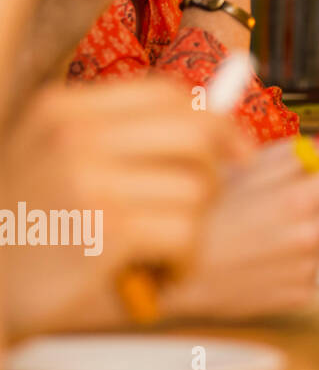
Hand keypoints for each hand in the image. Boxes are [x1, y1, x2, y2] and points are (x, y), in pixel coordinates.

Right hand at [1, 79, 248, 337]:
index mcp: (63, 109)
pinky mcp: (108, 229)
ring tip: (159, 253)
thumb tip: (221, 126)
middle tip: (197, 210)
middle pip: (197, 131)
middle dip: (214, 174)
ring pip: (197, 188)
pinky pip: (186, 233)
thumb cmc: (29, 231)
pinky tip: (158, 276)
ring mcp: (90, 179)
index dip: (215, 120)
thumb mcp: (55, 161)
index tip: (238, 152)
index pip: (166, 93)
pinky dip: (183, 261)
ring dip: (192, 230)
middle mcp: (76, 134)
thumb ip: (123, 136)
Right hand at [160, 133, 318, 318]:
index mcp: (297, 200)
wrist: (173, 272)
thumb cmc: (206, 214)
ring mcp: (307, 269)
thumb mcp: (248, 169)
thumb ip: (300, 156)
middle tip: (310, 191)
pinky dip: (308, 255)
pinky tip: (274, 250)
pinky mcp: (301, 293)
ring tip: (285, 222)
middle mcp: (309, 237)